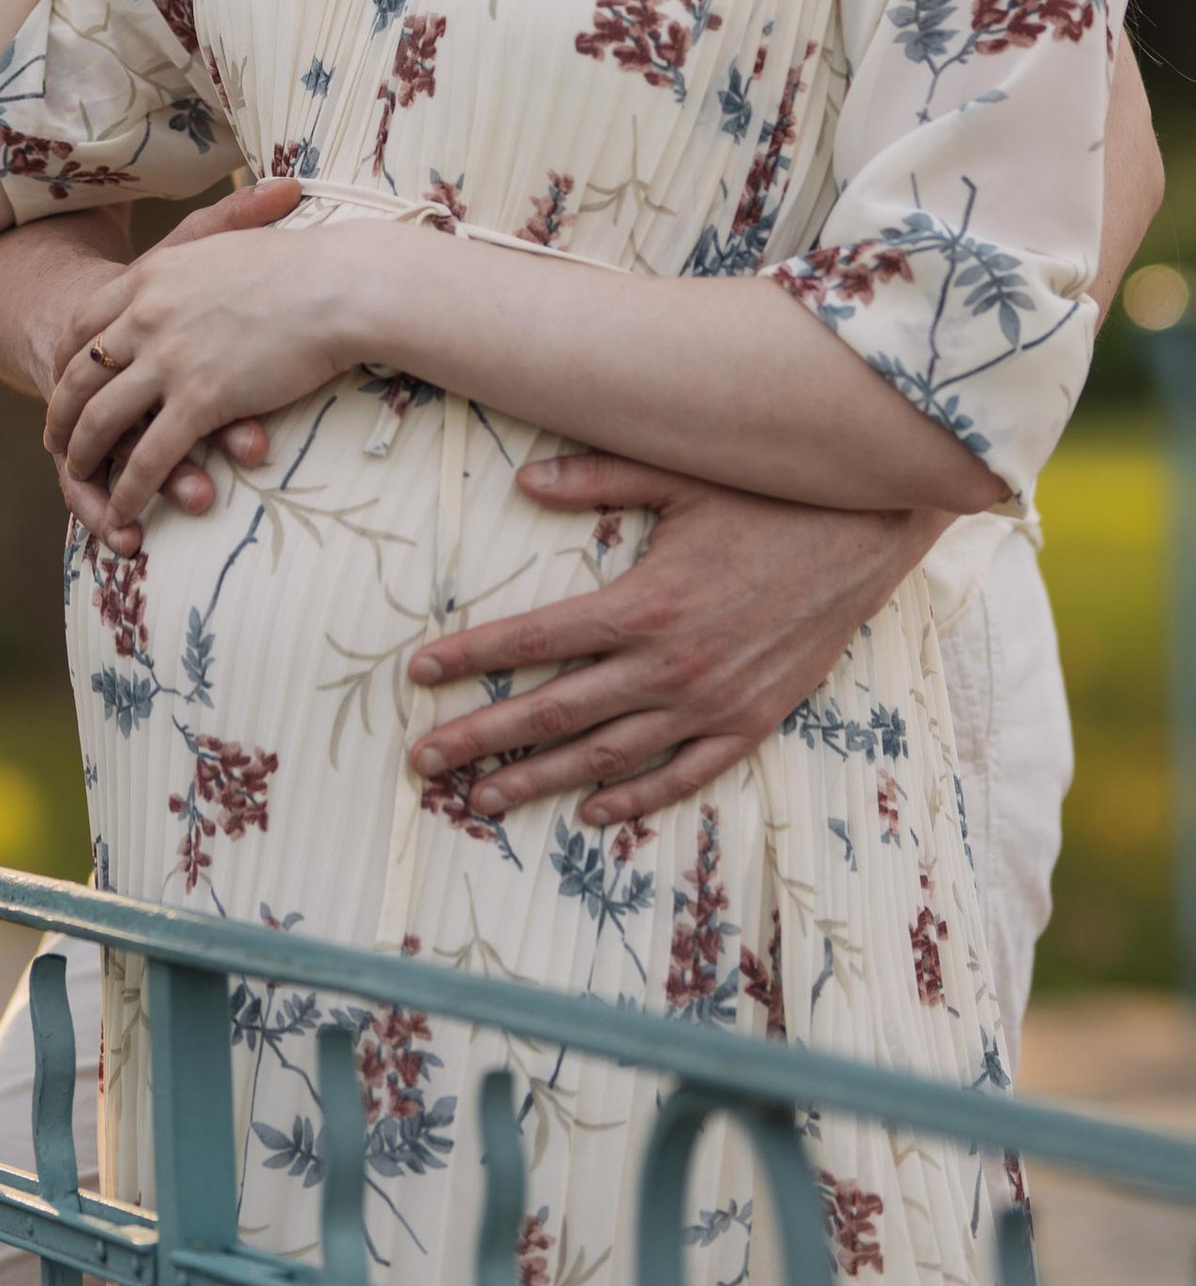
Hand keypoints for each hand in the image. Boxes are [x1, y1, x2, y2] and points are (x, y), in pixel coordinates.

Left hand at [47, 184, 395, 545]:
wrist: (339, 284)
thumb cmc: (300, 264)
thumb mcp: (229, 238)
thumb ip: (200, 248)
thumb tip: (198, 254)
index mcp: (151, 275)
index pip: (84, 319)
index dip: (66, 355)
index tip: (60, 378)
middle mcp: (146, 315)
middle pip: (79, 371)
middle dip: (61, 411)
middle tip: (55, 438)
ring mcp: (169, 359)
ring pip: (102, 419)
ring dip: (83, 455)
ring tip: (78, 476)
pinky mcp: (199, 400)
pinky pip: (148, 455)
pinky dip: (130, 488)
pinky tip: (126, 509)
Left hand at [403, 453, 936, 827]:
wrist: (867, 534)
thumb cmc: (768, 496)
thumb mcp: (678, 474)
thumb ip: (596, 478)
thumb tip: (521, 481)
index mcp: (643, 604)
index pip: (533, 639)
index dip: (470, 657)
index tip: (417, 674)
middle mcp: (669, 666)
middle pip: (554, 712)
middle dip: (481, 738)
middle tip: (423, 762)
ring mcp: (711, 703)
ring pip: (607, 755)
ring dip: (540, 780)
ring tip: (482, 800)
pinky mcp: (751, 722)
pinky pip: (683, 774)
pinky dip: (635, 796)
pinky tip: (592, 811)